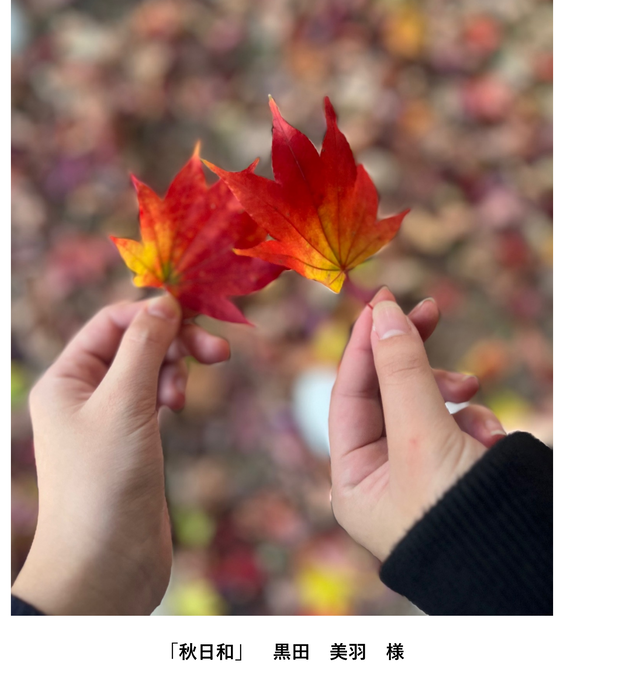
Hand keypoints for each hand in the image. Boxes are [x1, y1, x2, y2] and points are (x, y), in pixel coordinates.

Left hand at [11, 294, 229, 614]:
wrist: (103, 568)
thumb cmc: (103, 482)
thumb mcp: (124, 404)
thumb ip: (144, 346)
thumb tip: (165, 300)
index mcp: (66, 378)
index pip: (112, 321)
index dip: (154, 313)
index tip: (197, 317)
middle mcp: (83, 394)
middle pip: (136, 343)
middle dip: (175, 343)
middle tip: (218, 353)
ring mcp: (109, 419)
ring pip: (149, 370)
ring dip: (175, 371)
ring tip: (182, 399)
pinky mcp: (132, 442)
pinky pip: (155, 398)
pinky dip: (172, 394)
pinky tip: (179, 408)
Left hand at [329, 287, 505, 561]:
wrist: (519, 567)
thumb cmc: (454, 513)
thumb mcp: (420, 434)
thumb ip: (401, 370)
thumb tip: (383, 312)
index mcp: (352, 480)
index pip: (348, 394)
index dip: (365, 344)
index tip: (383, 300)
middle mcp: (380, 478)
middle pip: (386, 394)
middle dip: (412, 357)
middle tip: (430, 310)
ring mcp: (419, 477)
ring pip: (426, 406)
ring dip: (451, 392)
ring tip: (473, 391)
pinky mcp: (456, 475)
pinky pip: (458, 428)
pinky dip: (474, 422)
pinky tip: (489, 438)